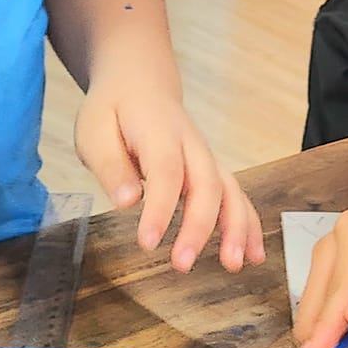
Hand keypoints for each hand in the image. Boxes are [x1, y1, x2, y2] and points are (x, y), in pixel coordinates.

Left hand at [74, 88, 264, 272]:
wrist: (139, 83)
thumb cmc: (114, 109)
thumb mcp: (93, 130)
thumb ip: (110, 165)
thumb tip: (126, 201)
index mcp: (158, 131)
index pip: (165, 171)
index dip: (159, 208)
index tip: (147, 242)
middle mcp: (190, 143)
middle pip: (205, 184)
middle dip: (199, 227)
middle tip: (183, 264)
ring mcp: (205, 157)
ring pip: (230, 190)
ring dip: (236, 228)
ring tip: (234, 264)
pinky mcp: (211, 170)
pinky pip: (236, 196)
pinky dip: (248, 224)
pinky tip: (253, 255)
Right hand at [293, 185, 347, 347]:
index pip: (342, 287)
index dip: (329, 325)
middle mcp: (339, 239)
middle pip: (322, 296)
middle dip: (314, 336)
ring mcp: (336, 253)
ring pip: (317, 300)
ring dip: (316, 333)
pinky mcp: (340, 267)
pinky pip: (327, 300)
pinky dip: (326, 326)